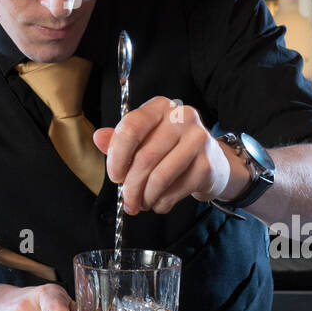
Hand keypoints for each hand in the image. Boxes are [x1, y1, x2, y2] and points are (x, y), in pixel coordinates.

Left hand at [93, 97, 249, 215]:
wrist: (213, 162)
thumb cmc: (171, 149)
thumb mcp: (145, 138)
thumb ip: (121, 139)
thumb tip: (98, 138)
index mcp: (160, 106)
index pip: (131, 127)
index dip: (117, 156)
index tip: (115, 175)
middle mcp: (182, 117)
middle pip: (145, 157)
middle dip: (131, 185)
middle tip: (127, 200)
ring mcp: (198, 139)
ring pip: (160, 176)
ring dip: (146, 197)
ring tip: (141, 204)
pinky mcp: (207, 164)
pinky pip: (176, 189)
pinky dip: (162, 202)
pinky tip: (159, 203)